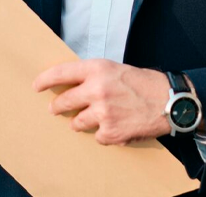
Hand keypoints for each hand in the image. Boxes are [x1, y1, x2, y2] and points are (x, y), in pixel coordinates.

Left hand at [32, 59, 170, 145]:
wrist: (169, 101)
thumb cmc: (143, 82)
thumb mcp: (115, 68)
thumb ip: (93, 75)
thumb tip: (70, 84)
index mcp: (97, 69)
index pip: (61, 73)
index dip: (45, 80)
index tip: (36, 86)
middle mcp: (97, 90)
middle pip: (63, 102)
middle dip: (57, 107)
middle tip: (55, 108)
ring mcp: (103, 113)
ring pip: (77, 122)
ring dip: (80, 122)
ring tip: (92, 118)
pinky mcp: (110, 132)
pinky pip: (96, 136)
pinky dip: (103, 133)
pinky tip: (115, 126)